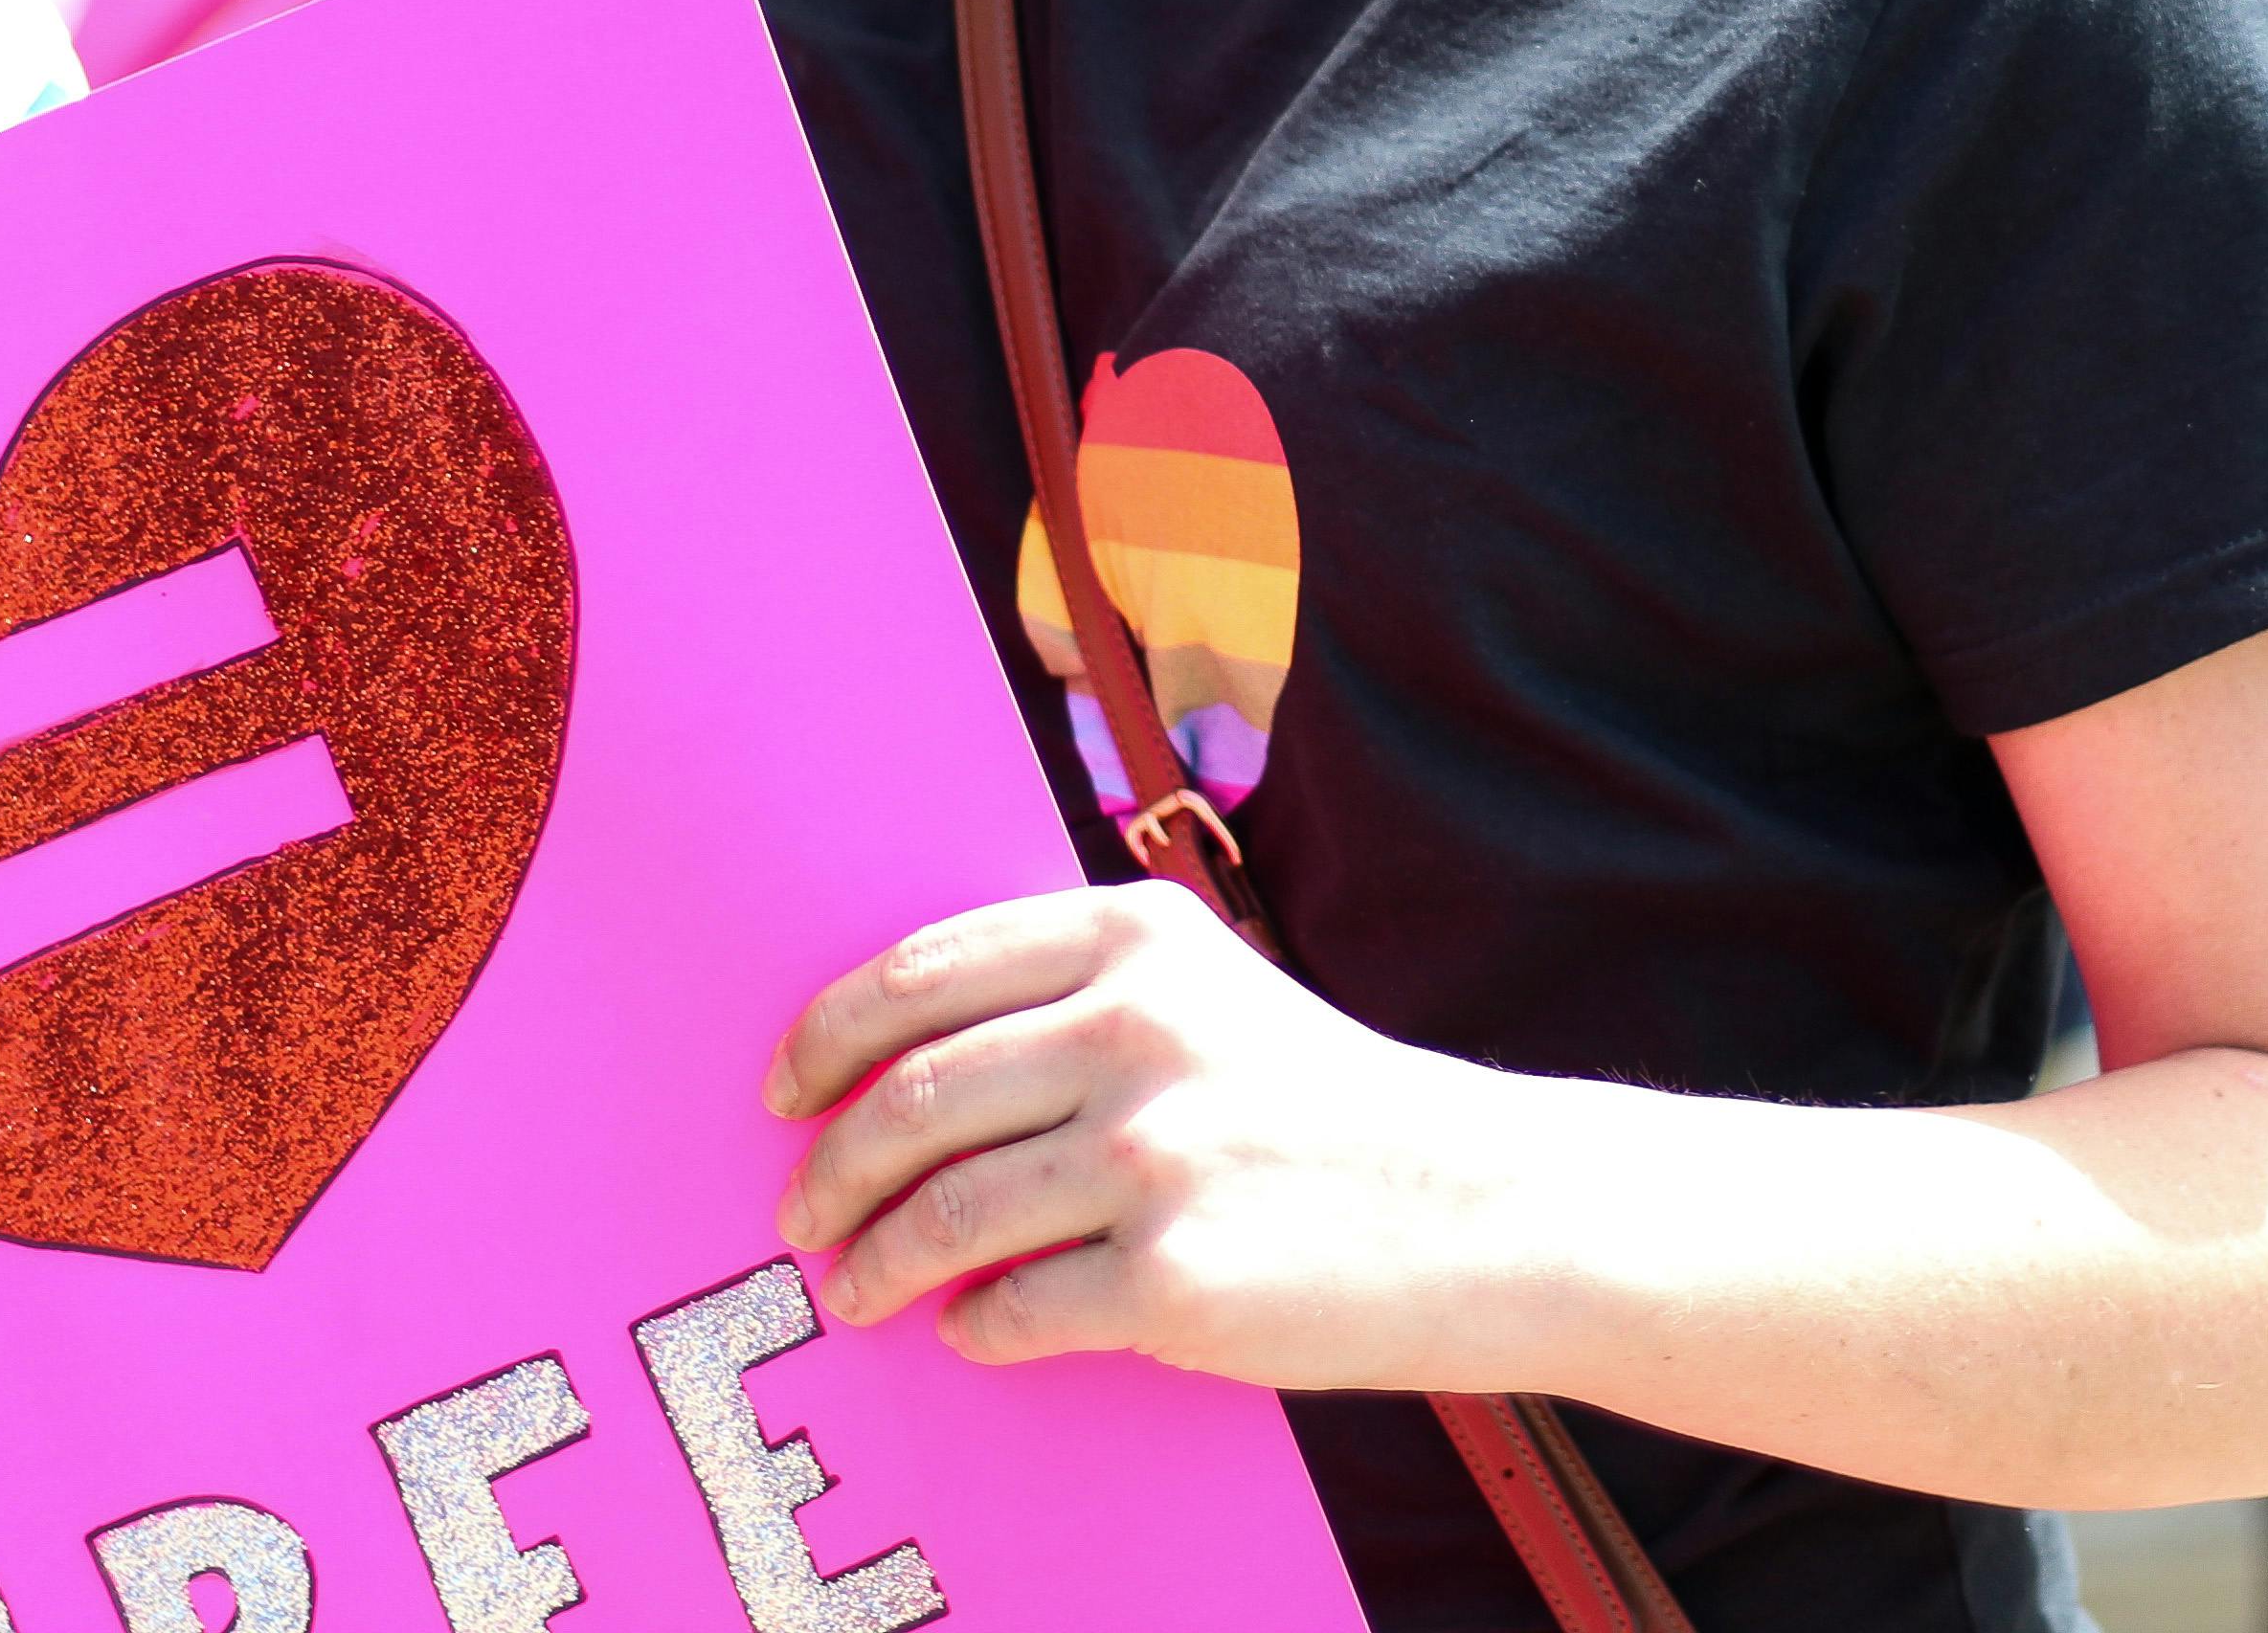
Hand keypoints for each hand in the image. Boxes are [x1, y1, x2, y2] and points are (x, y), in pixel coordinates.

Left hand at [763, 880, 1556, 1383]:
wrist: (1484, 1207)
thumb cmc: (1330, 1105)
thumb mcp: (1213, 990)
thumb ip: (1080, 994)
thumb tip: (905, 1061)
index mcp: (1137, 939)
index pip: (919, 974)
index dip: (825, 1037)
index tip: (783, 1090)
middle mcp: (1137, 1031)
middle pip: (910, 1099)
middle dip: (830, 1168)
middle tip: (804, 1212)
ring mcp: (1153, 1156)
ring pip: (941, 1214)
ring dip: (875, 1261)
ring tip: (858, 1286)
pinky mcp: (1171, 1278)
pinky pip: (1011, 1310)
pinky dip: (971, 1326)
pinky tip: (970, 1327)